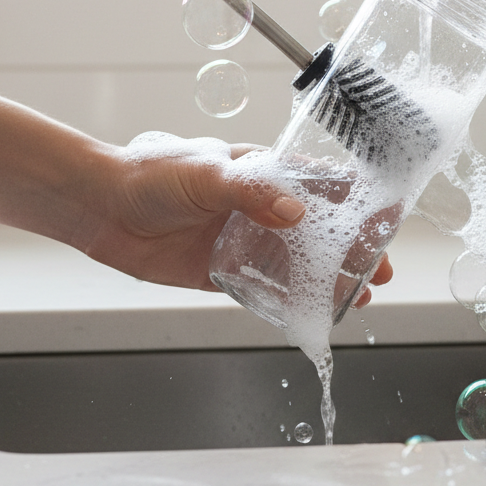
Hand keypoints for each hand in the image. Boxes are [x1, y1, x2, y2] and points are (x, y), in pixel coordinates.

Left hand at [76, 133, 392, 298]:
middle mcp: (257, 208)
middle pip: (317, 230)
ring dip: (327, 279)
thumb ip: (250, 192)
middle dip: (350, 249)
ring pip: (296, 263)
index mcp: (260, 173)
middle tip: (378, 270)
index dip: (355, 201)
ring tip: (357, 296)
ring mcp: (242, 240)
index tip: (385, 218)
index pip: (319, 184)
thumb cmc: (150, 175)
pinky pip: (264, 288)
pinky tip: (312, 312)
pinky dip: (289, 301)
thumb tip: (293, 215)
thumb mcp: (205, 173)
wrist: (101, 208)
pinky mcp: (223, 272)